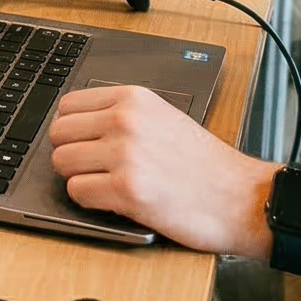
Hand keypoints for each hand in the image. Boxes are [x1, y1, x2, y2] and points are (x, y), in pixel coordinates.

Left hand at [46, 85, 275, 257]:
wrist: (242, 198)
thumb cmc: (205, 165)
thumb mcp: (164, 118)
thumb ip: (122, 115)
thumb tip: (78, 124)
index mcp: (133, 99)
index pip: (67, 106)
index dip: (72, 129)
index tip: (84, 143)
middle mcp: (125, 121)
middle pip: (59, 134)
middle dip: (72, 154)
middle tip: (95, 169)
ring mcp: (125, 155)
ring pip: (63, 163)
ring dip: (79, 178)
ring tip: (107, 185)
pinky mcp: (127, 190)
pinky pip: (77, 192)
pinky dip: (90, 200)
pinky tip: (115, 200)